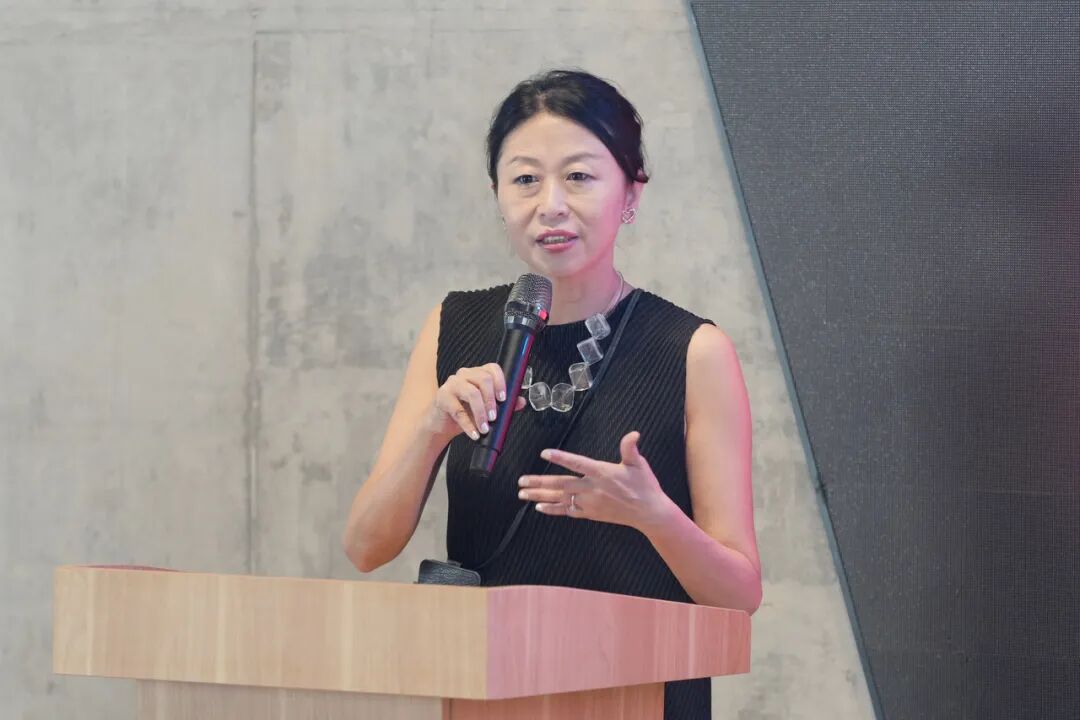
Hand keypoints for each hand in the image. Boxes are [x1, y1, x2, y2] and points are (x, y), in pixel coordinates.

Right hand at [425, 363, 526, 441]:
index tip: (504, 399)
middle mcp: (464, 375)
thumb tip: (521, 401)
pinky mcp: (442, 397)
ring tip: (485, 428)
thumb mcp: (486, 408)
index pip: (492, 368)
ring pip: (471, 393)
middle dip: (491, 401)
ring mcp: (452, 384)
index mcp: (477, 373)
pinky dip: (468, 424)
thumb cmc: (465, 412)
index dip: (501, 382)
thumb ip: (504, 404)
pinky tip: (474, 434)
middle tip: (494, 417)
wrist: (442, 423)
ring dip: (481, 413)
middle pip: (483, 379)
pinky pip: (458, 410)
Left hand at [517, 431, 676, 531]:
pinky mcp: (590, 513)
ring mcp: (590, 503)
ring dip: (540, 496)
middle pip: (561, 484)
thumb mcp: (639, 464)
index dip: (561, 458)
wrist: (649, 513)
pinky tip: (540, 507)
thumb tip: (634, 434)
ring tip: (523, 494)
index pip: (577, 463)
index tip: (545, 453)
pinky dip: (553, 509)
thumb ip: (630, 448)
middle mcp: (592, 488)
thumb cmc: (644, 486)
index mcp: (602, 473)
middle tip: (521, 481)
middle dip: (539, 482)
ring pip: (560, 498)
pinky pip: (567, 511)